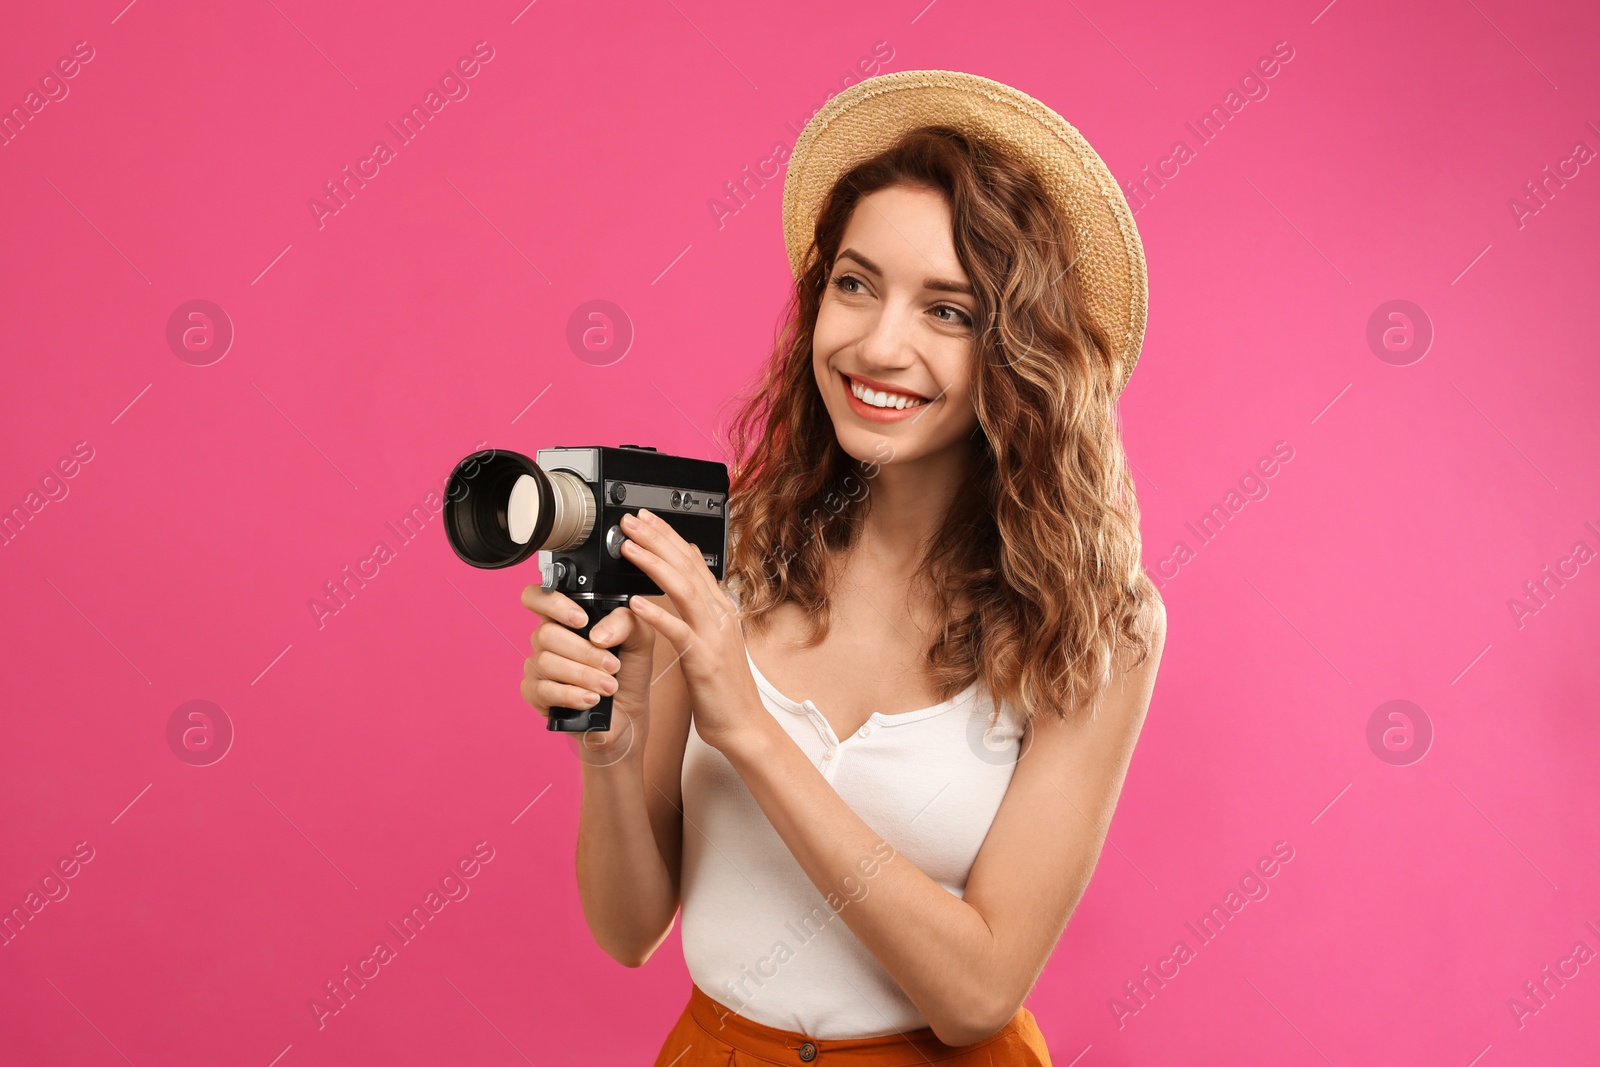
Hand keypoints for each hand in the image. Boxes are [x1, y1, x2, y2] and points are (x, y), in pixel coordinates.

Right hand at [519, 582, 656, 765]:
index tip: (581, 619)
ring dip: (583, 675)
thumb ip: (625, 621)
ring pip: (546, 662)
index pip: (537, 597)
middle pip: (546, 633)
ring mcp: (537, 666)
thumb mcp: (639, 639)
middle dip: (585, 652)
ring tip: (609, 686)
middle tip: (613, 665)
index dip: (552, 603)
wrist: (628, 713)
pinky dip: (571, 694)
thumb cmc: (629, 670)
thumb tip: (597, 634)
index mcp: (565, 618)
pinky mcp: (535, 694)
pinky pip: (543, 689)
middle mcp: (546, 639)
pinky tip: (591, 699)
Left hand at [615, 508, 764, 754]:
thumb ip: (701, 601)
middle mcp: (720, 615)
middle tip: (631, 520)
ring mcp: (713, 636)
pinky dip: (657, 614)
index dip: (668, 536)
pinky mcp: (703, 660)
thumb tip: (689, 565)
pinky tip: (636, 602)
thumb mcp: (714, 634)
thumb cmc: (723, 684)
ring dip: (654, 565)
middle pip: (687, 567)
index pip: (693, 560)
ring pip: (683, 590)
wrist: (743, 723)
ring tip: (629, 548)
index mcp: (721, 608)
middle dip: (658, 539)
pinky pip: (678, 632)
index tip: (645, 519)